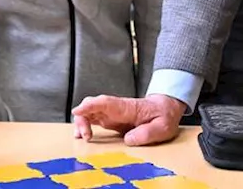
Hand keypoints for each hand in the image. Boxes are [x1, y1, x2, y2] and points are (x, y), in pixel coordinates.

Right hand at [71, 94, 185, 145]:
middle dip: (82, 119)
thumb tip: (128, 139)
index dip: (89, 106)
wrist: (165, 108)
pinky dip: (84, 126)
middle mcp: (115, 108)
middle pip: (92, 106)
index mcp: (127, 107)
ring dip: (81, 123)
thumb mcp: (163, 126)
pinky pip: (92, 118)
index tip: (77, 111)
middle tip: (87, 137)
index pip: (105, 103)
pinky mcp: (110, 119)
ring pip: (89, 112)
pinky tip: (83, 136)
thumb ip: (146, 133)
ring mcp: (111, 113)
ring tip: (84, 138)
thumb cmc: (163, 115)